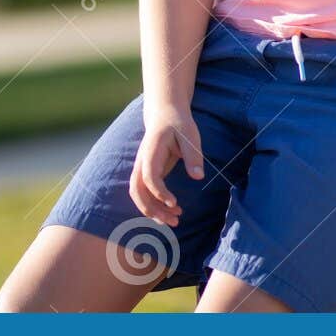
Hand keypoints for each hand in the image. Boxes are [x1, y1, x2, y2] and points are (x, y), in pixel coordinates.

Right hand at [130, 102, 203, 227]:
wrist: (165, 114)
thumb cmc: (179, 123)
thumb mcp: (190, 134)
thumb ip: (193, 155)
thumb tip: (198, 177)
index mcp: (151, 151)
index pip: (149, 176)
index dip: (159, 192)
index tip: (174, 202)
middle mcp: (142, 162)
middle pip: (137, 190)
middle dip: (152, 208)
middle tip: (173, 220)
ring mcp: (142, 168)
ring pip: (139, 195)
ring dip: (153, 211)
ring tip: (174, 222)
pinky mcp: (147, 173)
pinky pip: (145, 193)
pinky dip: (155, 205)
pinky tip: (171, 212)